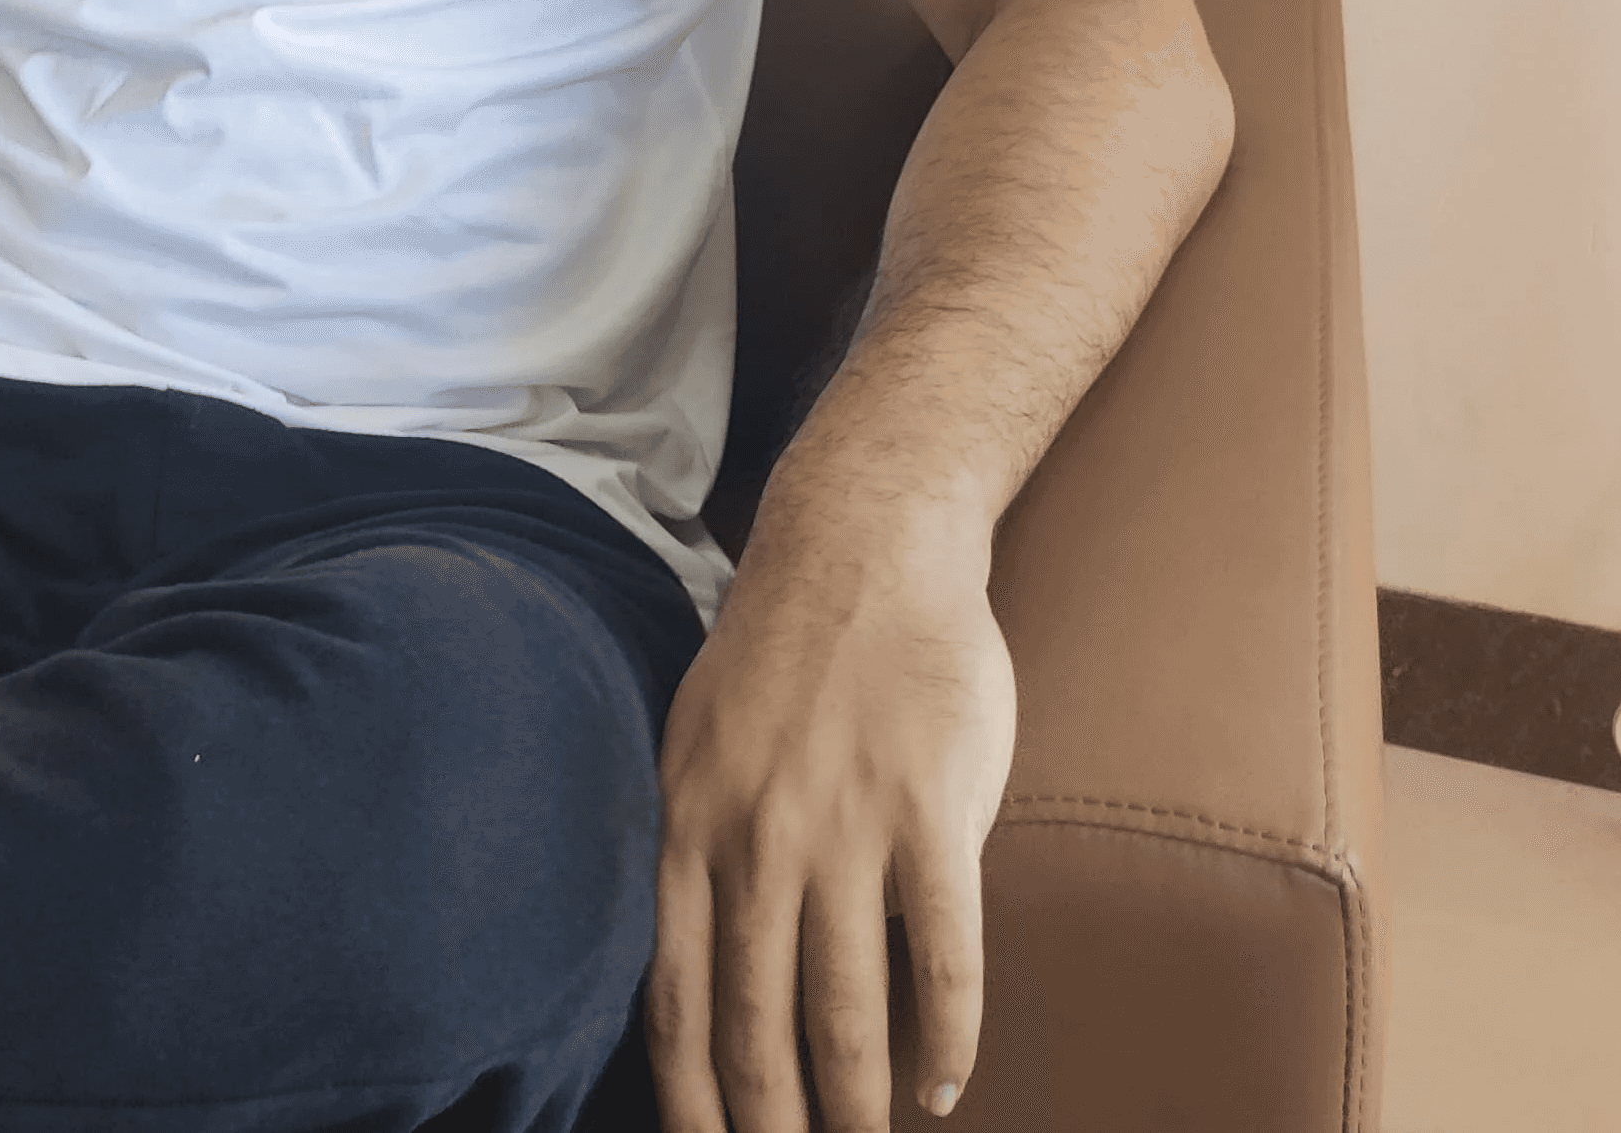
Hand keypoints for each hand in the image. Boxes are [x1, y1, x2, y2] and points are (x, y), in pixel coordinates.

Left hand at [647, 514, 1014, 1132]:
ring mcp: (845, 827)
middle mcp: (757, 838)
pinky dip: (946, 1035)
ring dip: (856, 1102)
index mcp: (690, 823)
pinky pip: (942, 954)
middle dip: (774, 1124)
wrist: (861, 545)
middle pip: (758, 1024)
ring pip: (848, 1009)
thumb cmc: (780, 650)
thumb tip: (689, 952)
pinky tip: (943, 1085)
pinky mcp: (930, 812)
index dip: (691, 1098)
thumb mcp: (697, 740)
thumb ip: (697, 843)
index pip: (675, 999)